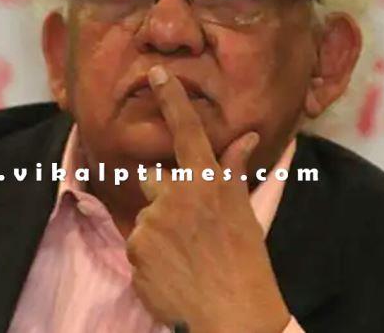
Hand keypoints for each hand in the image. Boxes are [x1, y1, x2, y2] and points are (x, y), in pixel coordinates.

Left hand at [125, 65, 292, 332]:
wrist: (233, 315)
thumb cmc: (244, 261)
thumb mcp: (242, 211)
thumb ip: (233, 170)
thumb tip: (247, 136)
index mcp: (207, 182)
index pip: (187, 131)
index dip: (172, 99)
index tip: (157, 74)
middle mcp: (177, 195)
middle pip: (152, 178)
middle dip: (163, 196)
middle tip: (189, 228)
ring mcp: (153, 222)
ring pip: (145, 218)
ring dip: (158, 234)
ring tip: (185, 259)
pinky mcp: (135, 250)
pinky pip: (136, 247)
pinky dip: (149, 259)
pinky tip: (172, 274)